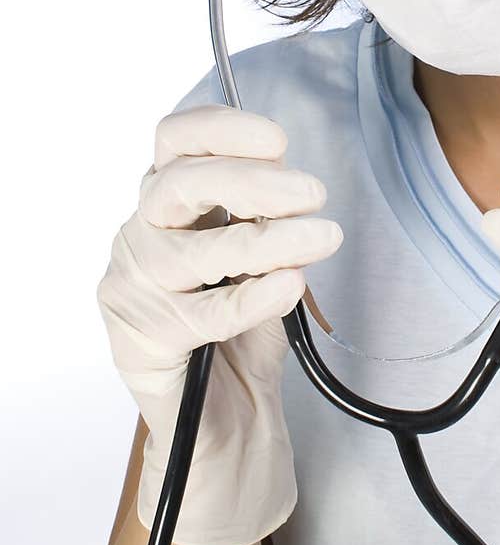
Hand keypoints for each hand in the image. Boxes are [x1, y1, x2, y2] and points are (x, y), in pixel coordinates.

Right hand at [97, 103, 342, 544]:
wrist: (231, 416)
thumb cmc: (244, 323)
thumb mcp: (260, 252)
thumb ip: (263, 212)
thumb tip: (288, 178)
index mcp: (166, 199)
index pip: (174, 140)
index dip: (222, 129)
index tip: (277, 141)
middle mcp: (140, 235)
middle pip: (179, 184)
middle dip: (252, 181)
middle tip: (312, 192)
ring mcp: (133, 288)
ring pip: (196, 252)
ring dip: (270, 240)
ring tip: (321, 238)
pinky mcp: (140, 343)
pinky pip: (204, 313)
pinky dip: (256, 296)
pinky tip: (291, 285)